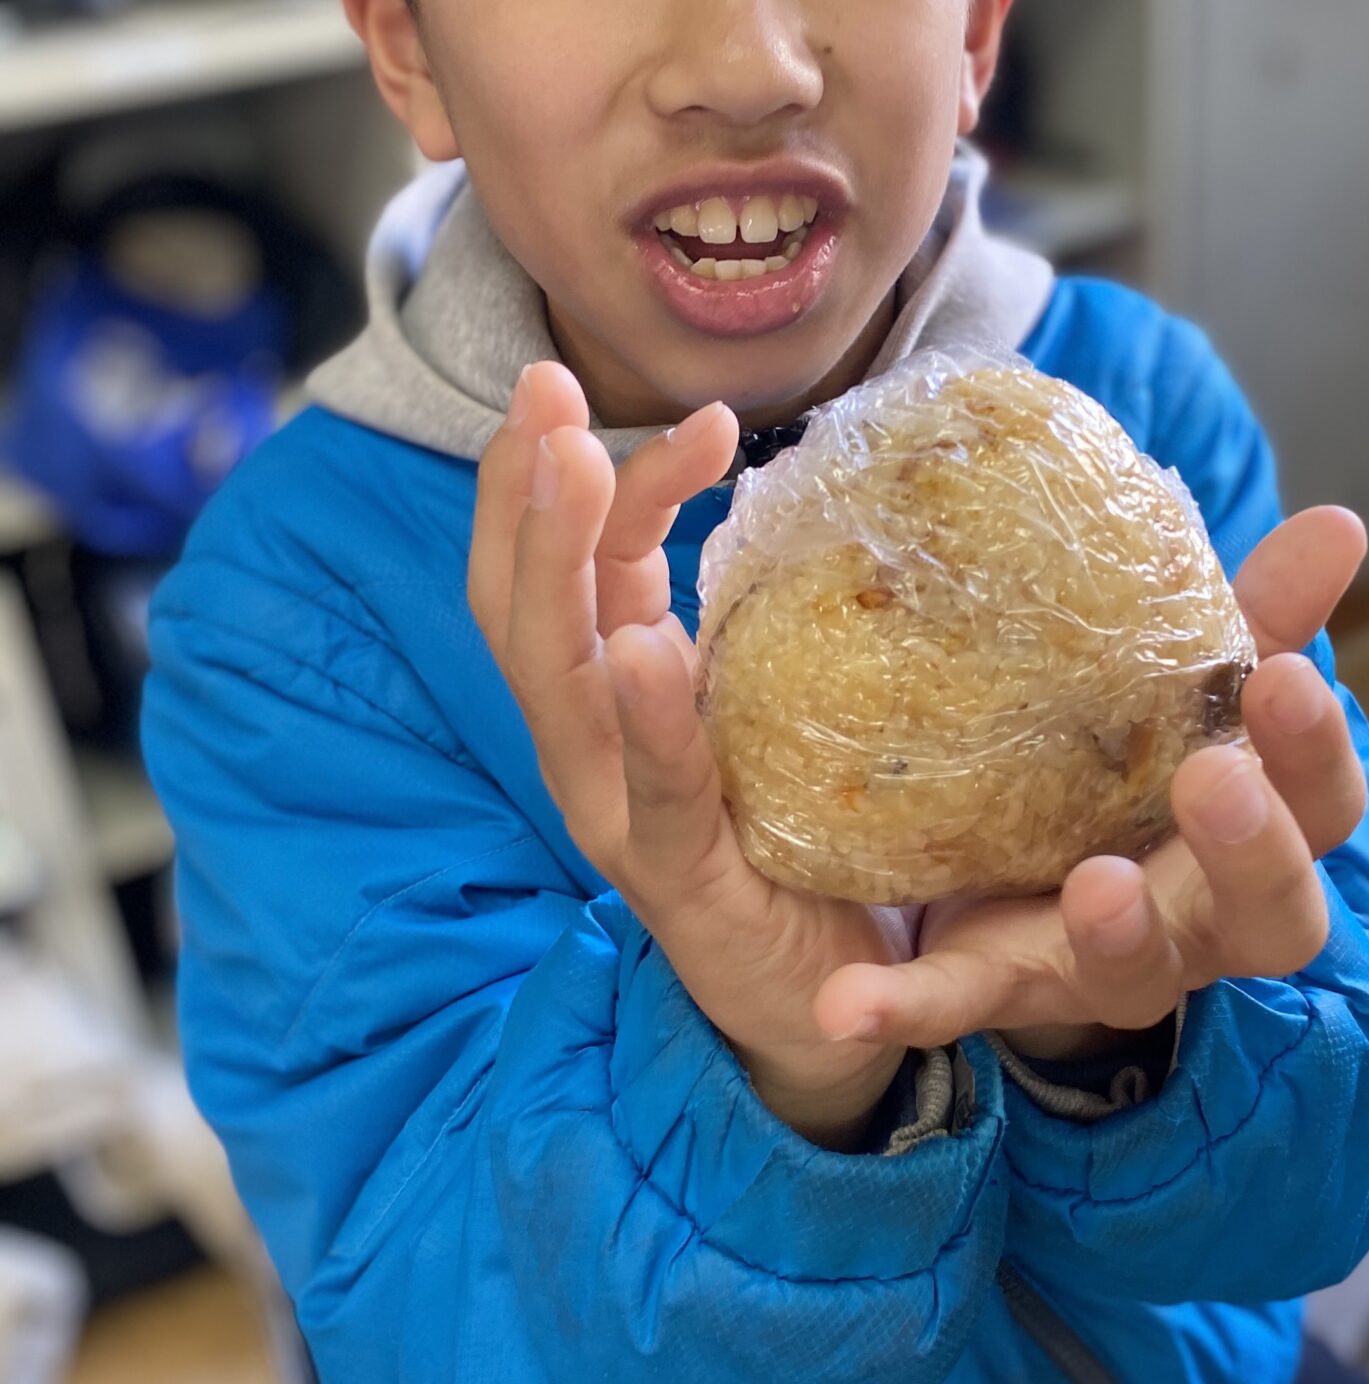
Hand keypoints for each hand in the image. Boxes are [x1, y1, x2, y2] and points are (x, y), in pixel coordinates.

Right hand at [469, 362, 912, 1146]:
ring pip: (557, 680)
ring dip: (560, 566)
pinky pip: (652, 788)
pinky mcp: (677, 877)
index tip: (591, 386)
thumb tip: (775, 477)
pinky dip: (645, 718)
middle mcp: (589, 750)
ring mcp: (618, 815)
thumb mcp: (763, 698)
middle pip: (522, 605)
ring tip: (576, 466)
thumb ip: (745, 609)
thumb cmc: (797, 834)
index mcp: (609, 698)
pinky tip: (641, 651)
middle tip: (540, 386)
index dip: (560, 473)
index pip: (560, 565)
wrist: (831, 997)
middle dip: (523, 490)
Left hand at [812, 507, 1368, 1056]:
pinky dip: (907, 1008)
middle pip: (1272, 914)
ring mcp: (1103, 964)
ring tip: (1096, 886)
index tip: (1285, 676)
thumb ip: (1257, 615)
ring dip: (1120, 935)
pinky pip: (958, 1007)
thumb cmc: (1135, 764)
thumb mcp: (1189, 689)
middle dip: (1252, 851)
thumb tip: (1340, 525)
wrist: (1026, 877)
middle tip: (1213, 778)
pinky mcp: (999, 986)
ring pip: (1137, 976)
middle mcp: (1202, 918)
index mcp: (1260, 834)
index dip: (1316, 751)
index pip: (1325, 808)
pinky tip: (848, 1003)